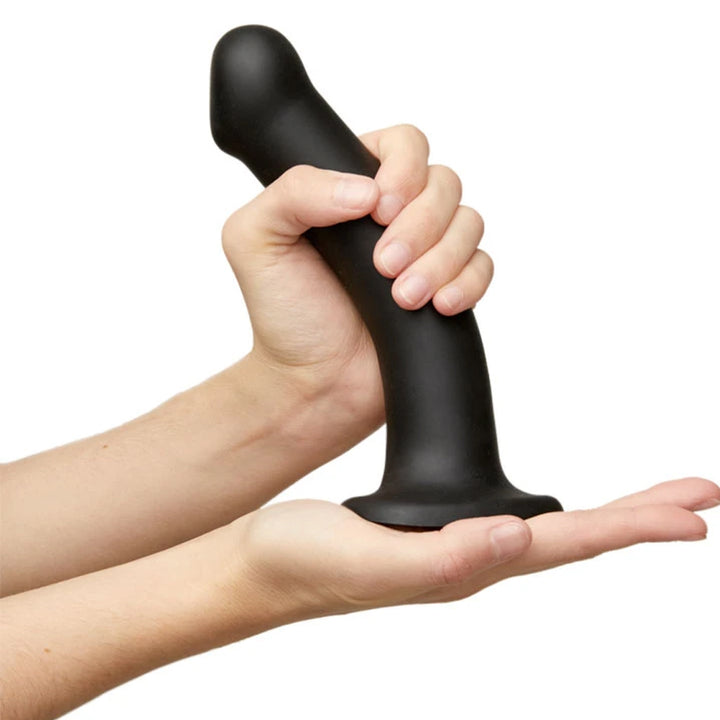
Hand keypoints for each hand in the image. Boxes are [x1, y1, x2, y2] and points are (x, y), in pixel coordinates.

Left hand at [221, 125, 490, 442]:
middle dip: (420, 224)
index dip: (403, 168)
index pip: (402, 144)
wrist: (313, 383)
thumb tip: (364, 187)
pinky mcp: (449, 287)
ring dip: (441, 259)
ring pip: (469, 221)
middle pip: (444, 181)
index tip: (378, 210)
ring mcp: (427, 250)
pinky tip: (438, 305)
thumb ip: (293, 192)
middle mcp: (396, 213)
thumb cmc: (284, 313)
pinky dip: (467, 283)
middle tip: (383, 266)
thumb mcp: (256, 239)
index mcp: (352, 186)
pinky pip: (483, 266)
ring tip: (403, 298)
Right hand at [231, 477, 717, 615]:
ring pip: (548, 528)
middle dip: (639, 516)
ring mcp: (453, 544)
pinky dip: (551, 507)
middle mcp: (470, 557)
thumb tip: (515, 539)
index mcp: (463, 564)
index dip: (631, 527)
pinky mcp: (432, 526)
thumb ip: (443, 557)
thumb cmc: (304, 564)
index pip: (565, 545)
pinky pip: (508, 514)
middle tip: (699, 496)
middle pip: (573, 537)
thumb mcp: (370, 557)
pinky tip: (547, 503)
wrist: (260, 564)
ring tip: (651, 501)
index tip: (693, 513)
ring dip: (605, 514)